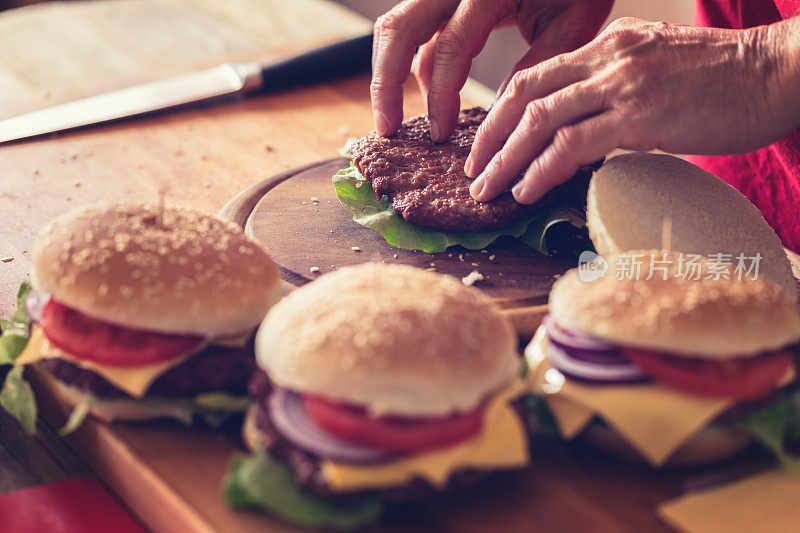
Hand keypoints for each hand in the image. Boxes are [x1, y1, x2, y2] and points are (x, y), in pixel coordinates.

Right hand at [371, 0, 611, 140]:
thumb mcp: (572, 23)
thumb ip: (537, 66)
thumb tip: (500, 116)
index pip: (450, 47)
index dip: (440, 96)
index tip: (440, 134)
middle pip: (399, 29)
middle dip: (386, 83)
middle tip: (388, 129)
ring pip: (397, 26)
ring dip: (388, 72)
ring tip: (391, 118)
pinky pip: (416, 27)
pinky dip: (413, 62)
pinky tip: (429, 96)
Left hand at [467, 17, 799, 203]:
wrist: (776, 71)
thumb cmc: (723, 79)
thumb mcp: (655, 69)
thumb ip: (614, 91)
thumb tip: (586, 131)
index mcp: (606, 46)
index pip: (535, 77)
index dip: (500, 112)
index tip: (486, 143)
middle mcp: (606, 58)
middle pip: (523, 96)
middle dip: (490, 137)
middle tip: (473, 171)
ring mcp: (621, 84)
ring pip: (539, 121)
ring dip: (506, 160)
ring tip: (488, 189)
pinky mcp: (638, 115)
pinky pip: (572, 144)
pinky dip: (541, 170)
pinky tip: (526, 191)